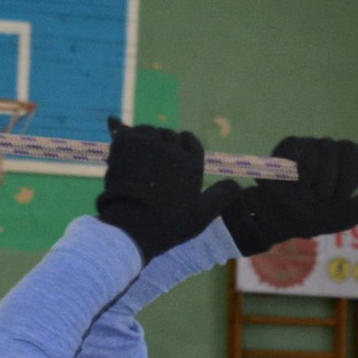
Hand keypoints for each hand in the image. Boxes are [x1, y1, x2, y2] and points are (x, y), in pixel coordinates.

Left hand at [94, 120, 242, 261]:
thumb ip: (221, 196)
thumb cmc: (170, 225)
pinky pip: (125, 131)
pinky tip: (118, 133)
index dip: (182, 148)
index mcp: (192, 161)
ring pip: (147, 131)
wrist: (132, 226)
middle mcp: (172, 148)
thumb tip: (239, 185)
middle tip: (153, 163)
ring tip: (138, 155)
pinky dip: (123, 133)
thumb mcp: (202, 215)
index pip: (190, 141)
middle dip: (162, 145)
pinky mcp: (125, 145)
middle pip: (168, 135)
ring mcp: (147, 144)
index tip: (174, 159)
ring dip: (144, 139)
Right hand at [221, 136, 357, 256]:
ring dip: (324, 177)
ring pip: (329, 146)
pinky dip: (309, 170)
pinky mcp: (292, 144)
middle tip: (333, 196)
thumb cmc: (310, 218)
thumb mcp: (341, 218)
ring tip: (312, 196)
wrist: (278, 218)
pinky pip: (308, 149)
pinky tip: (303, 186)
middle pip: (348, 147)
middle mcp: (331, 154)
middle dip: (345, 175)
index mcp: (347, 168)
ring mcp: (312, 147)